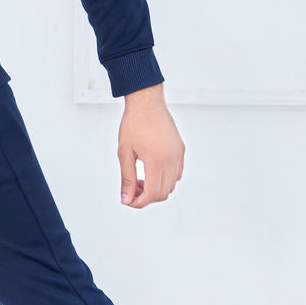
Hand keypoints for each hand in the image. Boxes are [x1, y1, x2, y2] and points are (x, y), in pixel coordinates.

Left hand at [117, 82, 183, 207]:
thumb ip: (126, 178)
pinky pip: (176, 173)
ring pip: (171, 185)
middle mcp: (172, 160)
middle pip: (163, 193)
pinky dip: (165, 179)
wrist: (146, 102)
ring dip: (156, 188)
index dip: (139, 202)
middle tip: (131, 188)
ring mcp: (178, 155)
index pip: (152, 194)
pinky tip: (150, 170)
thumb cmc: (133, 124)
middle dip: (146, 196)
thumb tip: (126, 199)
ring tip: (140, 178)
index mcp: (157, 161)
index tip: (128, 200)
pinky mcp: (181, 150)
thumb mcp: (124, 153)